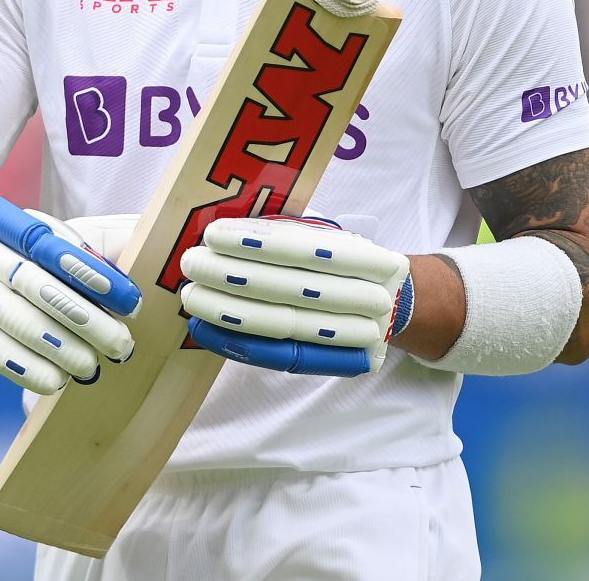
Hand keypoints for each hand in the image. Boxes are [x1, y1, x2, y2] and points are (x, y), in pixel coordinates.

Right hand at [0, 189, 140, 393]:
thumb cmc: (5, 248)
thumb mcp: (41, 234)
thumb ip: (87, 247)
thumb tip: (128, 282)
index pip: (43, 240)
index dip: (86, 271)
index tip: (128, 300)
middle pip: (27, 281)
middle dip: (79, 317)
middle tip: (119, 344)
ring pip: (6, 315)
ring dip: (54, 347)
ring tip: (91, 367)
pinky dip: (20, 365)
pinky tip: (52, 381)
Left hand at [178, 216, 414, 376]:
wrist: (396, 307)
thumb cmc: (348, 263)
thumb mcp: (333, 237)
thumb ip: (293, 230)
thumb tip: (232, 223)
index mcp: (371, 258)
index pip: (306, 249)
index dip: (258, 243)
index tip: (213, 235)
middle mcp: (370, 299)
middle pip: (292, 289)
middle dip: (235, 277)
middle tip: (192, 264)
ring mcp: (358, 337)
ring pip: (285, 325)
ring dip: (231, 312)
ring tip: (192, 297)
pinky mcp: (340, 364)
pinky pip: (282, 357)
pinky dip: (239, 344)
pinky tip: (206, 329)